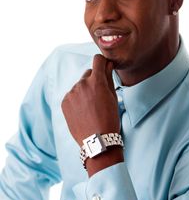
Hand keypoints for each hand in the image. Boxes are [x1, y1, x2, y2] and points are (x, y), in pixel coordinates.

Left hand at [61, 54, 122, 174]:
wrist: (97, 141)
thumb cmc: (109, 119)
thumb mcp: (113, 97)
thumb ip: (108, 77)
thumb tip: (107, 64)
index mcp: (96, 81)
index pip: (98, 59)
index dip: (102, 62)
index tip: (105, 68)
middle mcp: (82, 84)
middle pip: (88, 73)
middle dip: (94, 80)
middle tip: (99, 95)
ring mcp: (71, 93)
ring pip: (80, 85)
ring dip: (85, 90)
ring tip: (91, 107)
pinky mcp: (64, 101)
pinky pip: (72, 94)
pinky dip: (77, 99)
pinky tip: (83, 111)